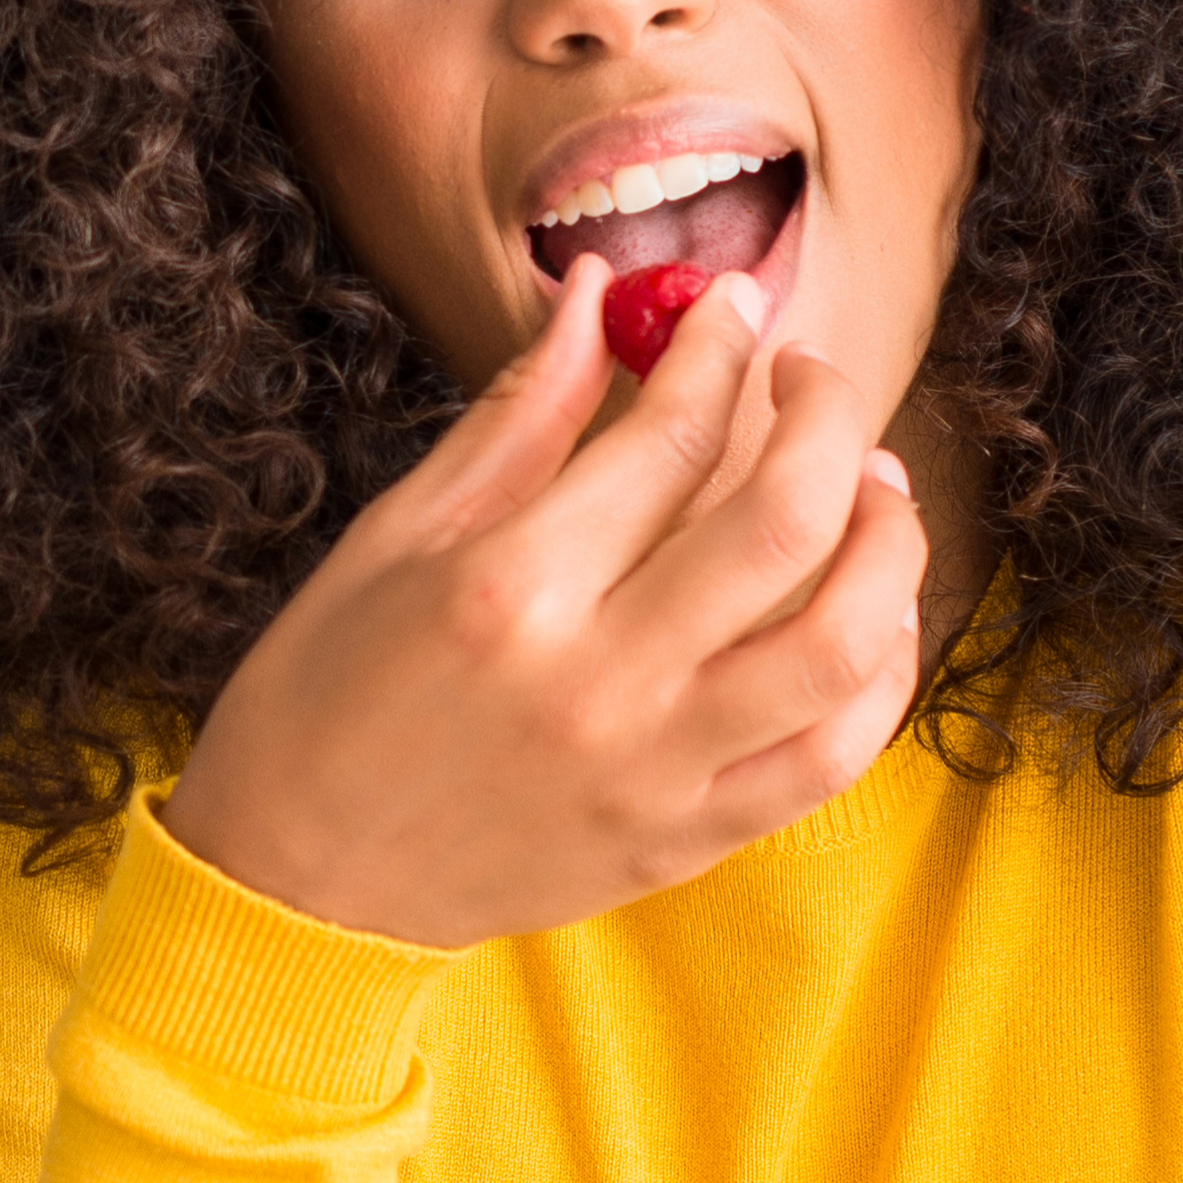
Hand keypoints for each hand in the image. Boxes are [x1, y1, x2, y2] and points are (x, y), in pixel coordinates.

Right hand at [152, 268, 926, 951]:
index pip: (673, 432)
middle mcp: (597, 681)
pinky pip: (835, 755)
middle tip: (809, 378)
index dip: (719, 346)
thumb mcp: (394, 537)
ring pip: (844, 641)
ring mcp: (654, 771)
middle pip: (789, 519)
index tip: (729, 306)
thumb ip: (519, 417)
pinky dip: (881, 671)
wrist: (296, 886)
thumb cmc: (324, 699)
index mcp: (508, 587)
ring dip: (886, 539)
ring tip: (869, 487)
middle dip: (828, 412)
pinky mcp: (686, 841)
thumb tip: (599, 296)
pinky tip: (868, 611)